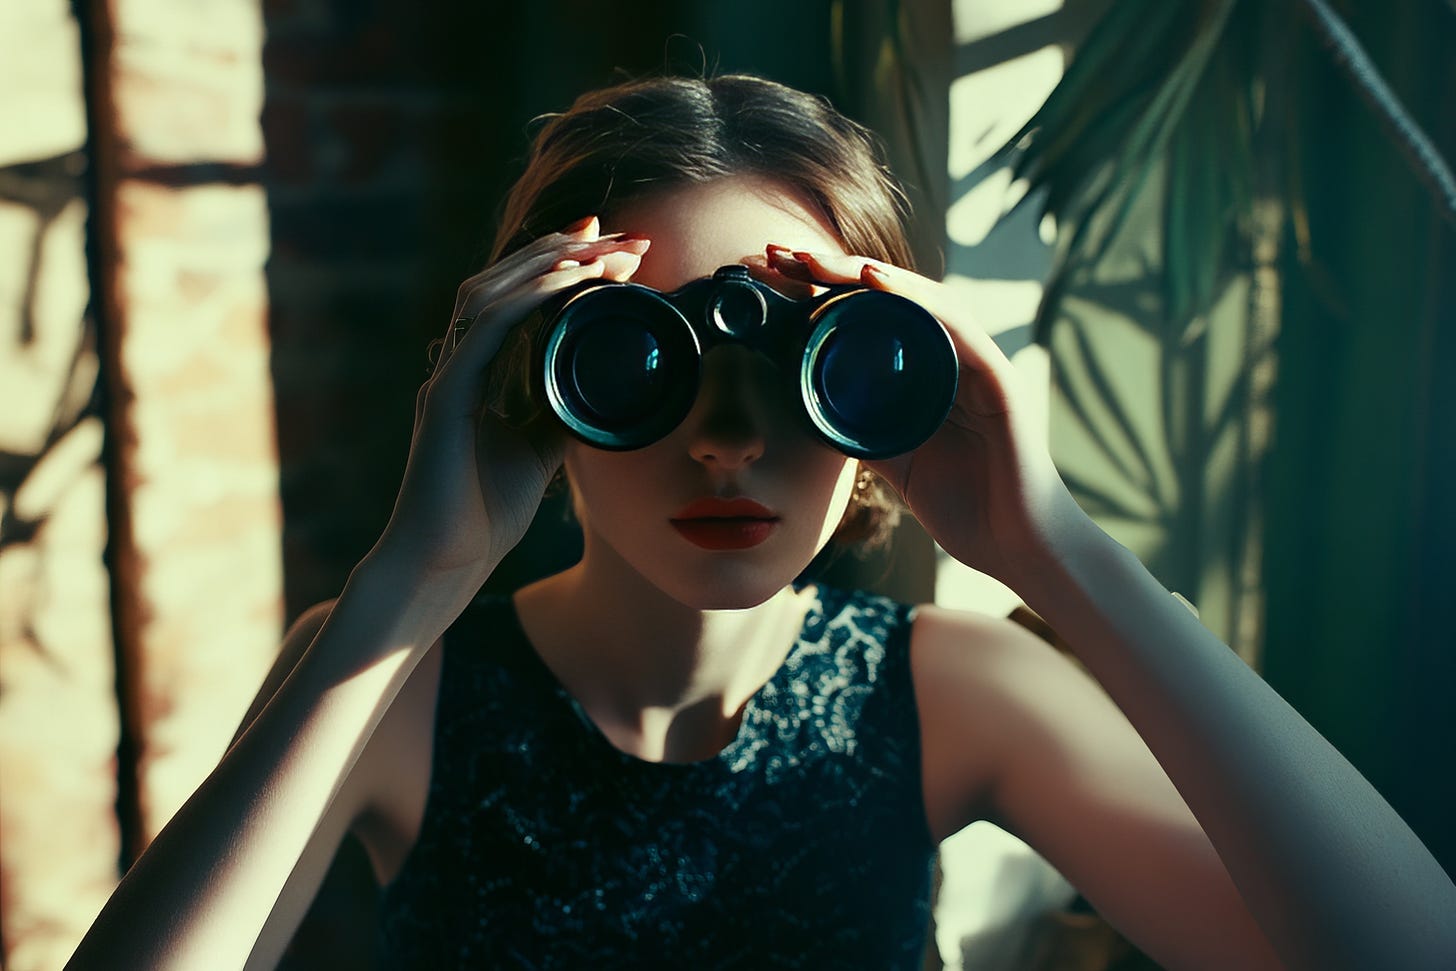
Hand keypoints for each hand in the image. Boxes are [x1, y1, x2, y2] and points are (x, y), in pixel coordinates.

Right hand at [375, 217, 649, 582]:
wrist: (445, 561)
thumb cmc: (481, 514)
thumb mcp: (538, 451)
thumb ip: (557, 413)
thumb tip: (597, 390)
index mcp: (476, 373)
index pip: (517, 301)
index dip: (557, 268)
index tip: (608, 248)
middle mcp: (458, 364)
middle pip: (504, 283)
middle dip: (558, 250)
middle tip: (612, 230)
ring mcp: (448, 375)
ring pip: (490, 292)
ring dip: (544, 261)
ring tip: (594, 243)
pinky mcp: (445, 395)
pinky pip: (487, 328)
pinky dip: (528, 297)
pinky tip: (565, 280)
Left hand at [765, 246, 1078, 584]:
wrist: (1017, 548)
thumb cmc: (967, 507)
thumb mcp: (895, 462)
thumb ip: (863, 432)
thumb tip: (811, 411)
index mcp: (927, 372)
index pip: (870, 317)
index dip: (821, 293)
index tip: (772, 278)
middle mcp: (952, 357)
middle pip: (888, 297)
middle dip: (830, 271)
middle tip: (777, 254)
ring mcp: (976, 362)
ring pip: (917, 299)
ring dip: (861, 274)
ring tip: (815, 260)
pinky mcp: (997, 378)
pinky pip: (954, 326)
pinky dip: (914, 300)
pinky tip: (875, 281)